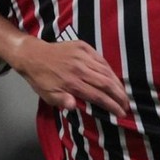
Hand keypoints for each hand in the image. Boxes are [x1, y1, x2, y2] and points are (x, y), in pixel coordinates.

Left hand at [13, 38, 127, 116]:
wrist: (33, 55)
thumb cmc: (41, 78)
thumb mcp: (47, 95)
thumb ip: (62, 101)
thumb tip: (75, 106)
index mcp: (72, 82)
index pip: (97, 96)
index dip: (111, 105)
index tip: (121, 113)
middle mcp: (79, 69)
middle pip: (105, 83)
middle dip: (119, 95)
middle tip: (127, 104)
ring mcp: (82, 56)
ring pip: (105, 70)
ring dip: (117, 82)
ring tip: (123, 93)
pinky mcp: (82, 46)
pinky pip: (100, 58)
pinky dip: (109, 68)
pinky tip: (114, 76)